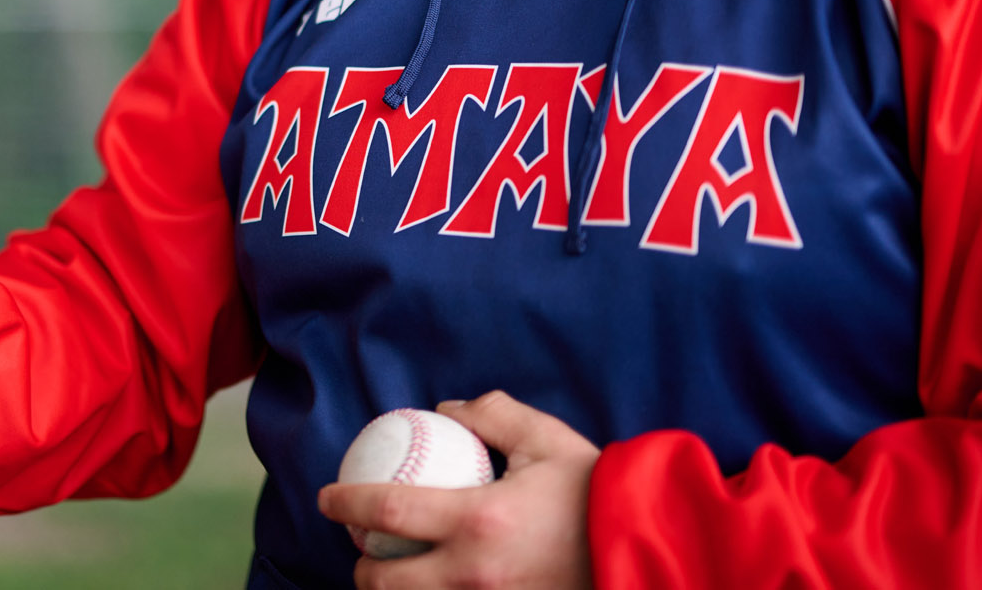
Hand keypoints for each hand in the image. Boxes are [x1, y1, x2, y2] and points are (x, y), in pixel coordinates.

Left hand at [318, 391, 598, 588]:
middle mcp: (475, 575)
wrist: (653, 554)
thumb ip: (491, 415)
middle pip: (385, 583)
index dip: (343, 504)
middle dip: (360, 570)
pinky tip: (437, 585)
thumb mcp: (547, 440)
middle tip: (359, 550)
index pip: (384, 512)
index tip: (327, 498)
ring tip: (396, 573)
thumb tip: (446, 410)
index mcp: (477, 520)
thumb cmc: (598, 494)